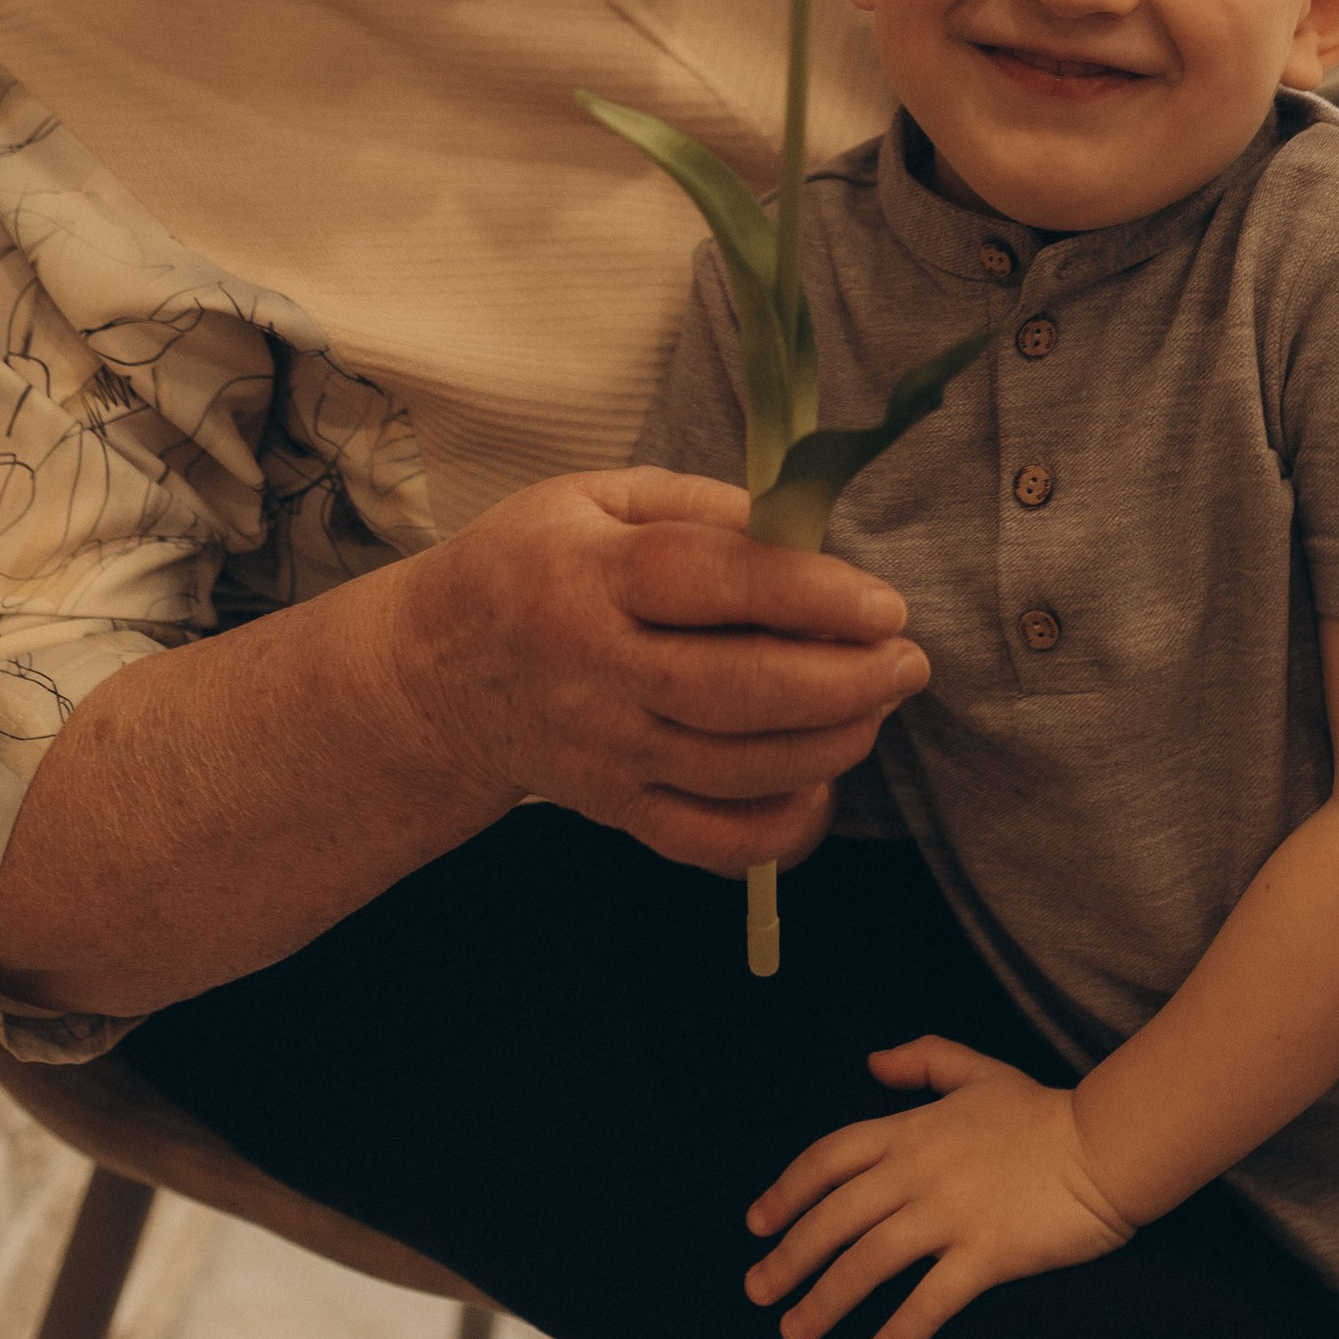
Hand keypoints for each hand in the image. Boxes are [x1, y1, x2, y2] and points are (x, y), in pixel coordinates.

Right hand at [381, 467, 929, 878]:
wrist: (432, 676)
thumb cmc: (528, 567)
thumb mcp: (589, 498)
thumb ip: (694, 506)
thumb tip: (800, 529)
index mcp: (585, 575)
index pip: (705, 582)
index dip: (805, 593)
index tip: (882, 604)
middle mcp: (593, 671)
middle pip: (734, 692)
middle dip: (842, 682)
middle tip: (906, 662)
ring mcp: (604, 753)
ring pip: (736, 771)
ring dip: (829, 745)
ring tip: (877, 705)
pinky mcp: (615, 810)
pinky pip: (710, 840)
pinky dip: (780, 827)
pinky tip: (819, 782)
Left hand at [744, 1035, 1135, 1338]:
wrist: (1105, 1144)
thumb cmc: (1041, 1111)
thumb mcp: (976, 1070)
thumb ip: (922, 1059)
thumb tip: (872, 1062)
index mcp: (910, 1130)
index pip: (829, 1159)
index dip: (787, 1191)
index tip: (757, 1224)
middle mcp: (918, 1172)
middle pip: (835, 1217)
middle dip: (789, 1256)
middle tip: (756, 1291)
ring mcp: (950, 1214)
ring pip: (868, 1261)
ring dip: (825, 1300)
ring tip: (794, 1331)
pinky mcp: (985, 1255)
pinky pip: (928, 1302)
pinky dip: (895, 1336)